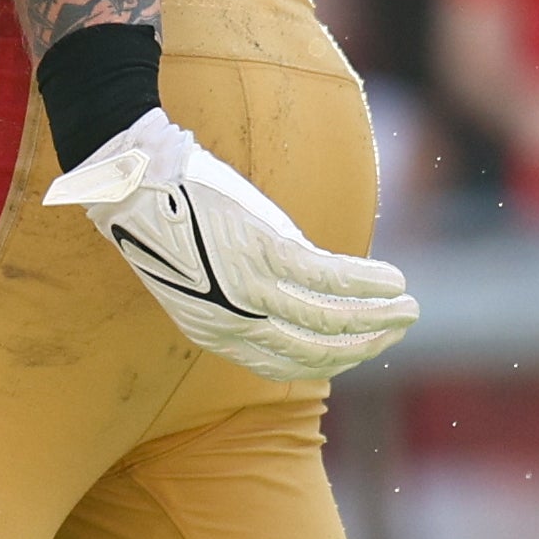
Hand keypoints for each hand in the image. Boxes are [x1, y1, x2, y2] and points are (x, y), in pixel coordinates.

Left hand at [45, 109, 416, 381]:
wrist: (131, 175)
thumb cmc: (164, 216)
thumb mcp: (199, 272)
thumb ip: (246, 289)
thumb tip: (305, 286)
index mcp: (211, 332)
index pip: (286, 364)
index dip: (333, 359)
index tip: (363, 345)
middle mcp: (230, 320)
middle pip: (316, 350)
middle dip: (366, 343)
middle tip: (399, 326)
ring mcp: (245, 286)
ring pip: (328, 319)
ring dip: (377, 317)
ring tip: (408, 306)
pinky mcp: (259, 249)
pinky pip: (327, 278)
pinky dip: (366, 283)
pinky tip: (392, 279)